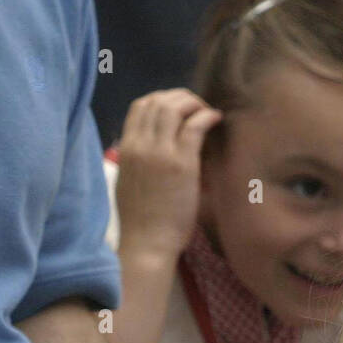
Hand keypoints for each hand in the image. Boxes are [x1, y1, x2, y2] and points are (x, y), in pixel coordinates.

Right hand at [115, 89, 222, 260]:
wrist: (147, 244)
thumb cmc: (139, 222)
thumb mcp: (127, 184)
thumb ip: (136, 161)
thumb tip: (149, 148)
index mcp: (126, 149)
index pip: (139, 106)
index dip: (160, 99)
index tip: (177, 109)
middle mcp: (141, 145)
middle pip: (158, 100)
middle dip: (180, 97)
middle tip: (196, 109)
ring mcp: (161, 152)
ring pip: (175, 106)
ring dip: (194, 103)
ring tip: (206, 112)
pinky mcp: (182, 162)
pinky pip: (195, 125)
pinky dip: (207, 116)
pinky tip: (216, 120)